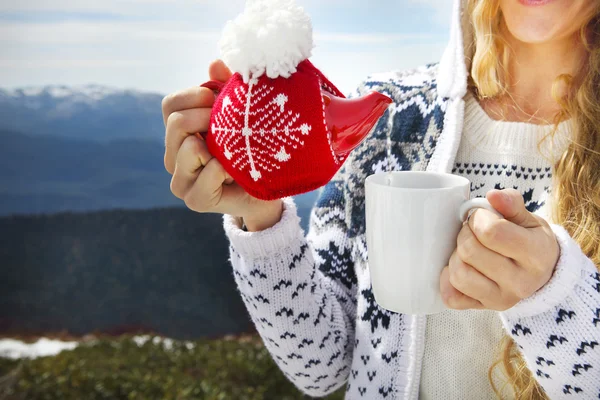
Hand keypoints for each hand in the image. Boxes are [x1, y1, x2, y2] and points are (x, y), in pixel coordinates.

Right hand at [162, 60, 282, 230]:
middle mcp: (172, 157)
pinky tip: (236, 173)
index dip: (194, 95)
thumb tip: (215, 64)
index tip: (219, 100)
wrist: (266, 193)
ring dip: (218, 146)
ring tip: (234, 154)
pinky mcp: (195, 200)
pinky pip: (208, 173)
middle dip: (207, 117)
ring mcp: (180, 181)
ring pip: (189, 148)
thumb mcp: (241, 118)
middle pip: (176, 123)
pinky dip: (224, 169)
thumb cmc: (251, 152)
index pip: (170, 104)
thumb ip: (226, 90)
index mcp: (178, 134)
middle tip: (233, 125)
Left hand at [440, 189, 559, 310]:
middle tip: (472, 232)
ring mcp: (502, 299)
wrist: (543, 274)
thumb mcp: (529, 218)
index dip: (478, 218)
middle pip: (470, 251)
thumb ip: (512, 203)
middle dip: (464, 234)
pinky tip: (460, 268)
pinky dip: (448, 281)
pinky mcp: (483, 308)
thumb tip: (493, 195)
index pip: (492, 232)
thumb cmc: (531, 241)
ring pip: (458, 275)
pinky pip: (451, 298)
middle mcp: (520, 282)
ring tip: (467, 250)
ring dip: (456, 256)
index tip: (481, 216)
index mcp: (535, 254)